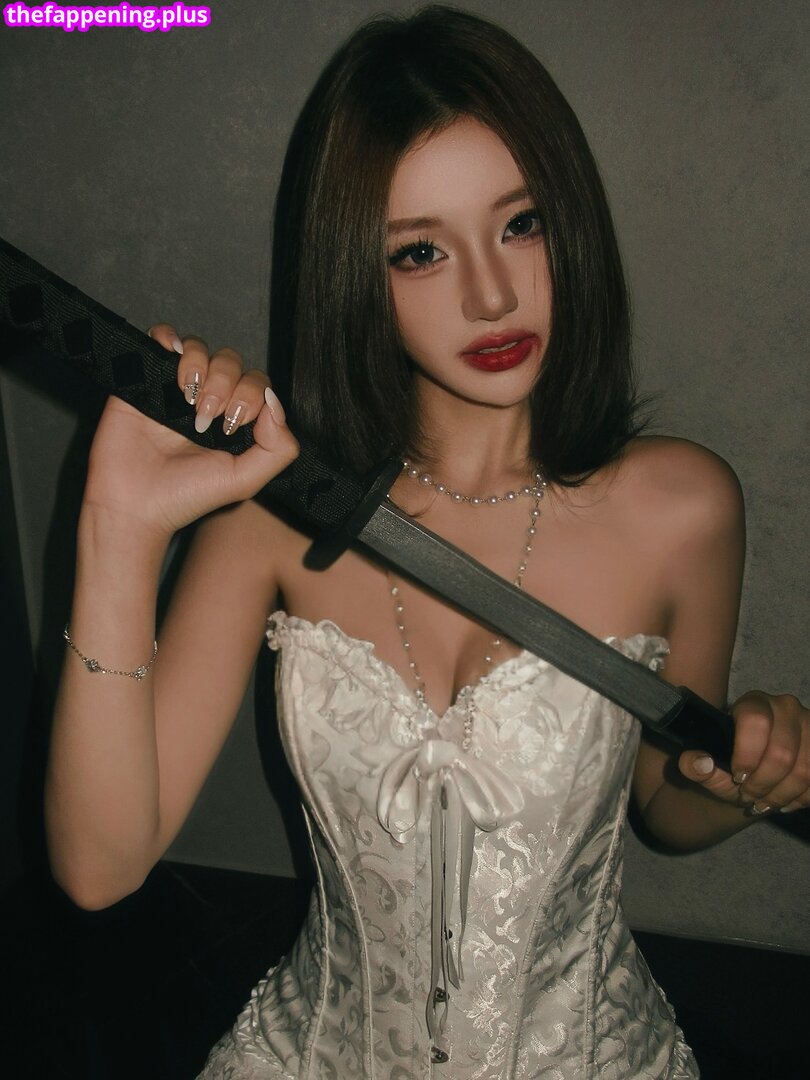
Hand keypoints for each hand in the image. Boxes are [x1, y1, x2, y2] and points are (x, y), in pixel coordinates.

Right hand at [82, 324, 298, 536]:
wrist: (134, 504)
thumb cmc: (187, 495)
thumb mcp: (245, 480)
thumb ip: (278, 448)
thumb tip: (274, 403)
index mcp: (233, 420)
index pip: (257, 384)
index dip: (251, 395)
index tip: (232, 424)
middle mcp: (208, 400)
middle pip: (231, 362)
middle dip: (225, 384)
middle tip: (206, 418)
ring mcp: (175, 387)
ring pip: (201, 347)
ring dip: (200, 366)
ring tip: (188, 400)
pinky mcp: (144, 377)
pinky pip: (163, 336)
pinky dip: (170, 340)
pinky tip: (173, 371)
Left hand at [678, 691, 809, 814]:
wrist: (755, 771)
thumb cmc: (729, 765)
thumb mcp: (706, 766)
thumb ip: (693, 765)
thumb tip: (699, 762)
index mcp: (753, 703)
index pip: (755, 721)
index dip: (747, 755)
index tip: (738, 777)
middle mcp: (786, 707)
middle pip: (782, 753)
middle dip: (764, 784)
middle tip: (749, 796)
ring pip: (804, 770)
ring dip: (782, 795)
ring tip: (764, 802)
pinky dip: (800, 798)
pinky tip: (784, 800)